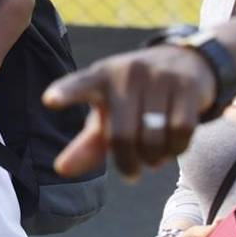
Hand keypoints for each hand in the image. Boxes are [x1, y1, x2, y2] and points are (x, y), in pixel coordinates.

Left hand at [42, 47, 215, 179]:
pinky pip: (180, 133)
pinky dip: (176, 149)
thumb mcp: (108, 115)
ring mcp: (158, 76)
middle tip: (132, 172)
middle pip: (121, 136)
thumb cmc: (133, 99)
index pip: (78, 86)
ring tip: (153, 156)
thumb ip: (86, 144)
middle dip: (128, 163)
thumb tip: (61, 169)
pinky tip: (172, 146)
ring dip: (154, 159)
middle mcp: (126, 73)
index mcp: (99, 77)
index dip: (64, 93)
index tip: (49, 100)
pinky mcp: (186, 85)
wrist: (185, 64)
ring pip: (153, 138)